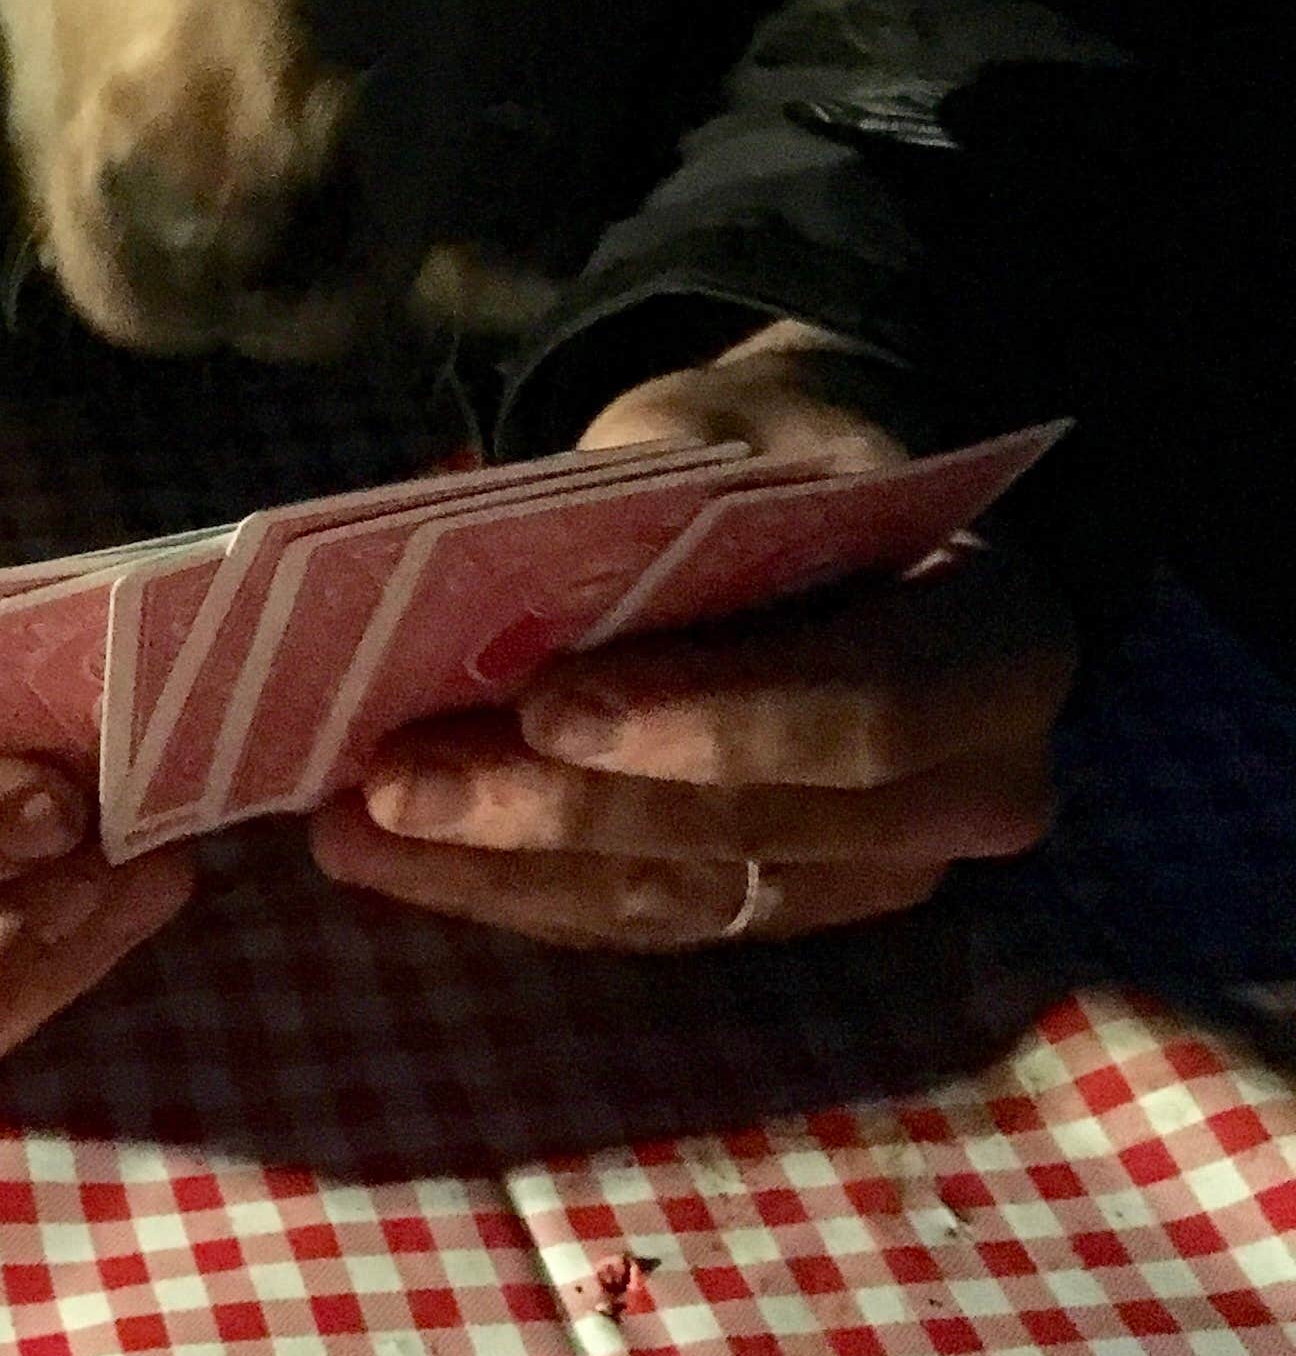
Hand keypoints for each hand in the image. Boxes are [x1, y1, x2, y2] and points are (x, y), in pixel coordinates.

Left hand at [308, 319, 1074, 949]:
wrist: (822, 498)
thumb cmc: (780, 450)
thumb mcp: (738, 434)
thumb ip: (649, 508)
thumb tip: (480, 582)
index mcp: (1001, 644)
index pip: (865, 708)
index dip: (707, 719)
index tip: (547, 702)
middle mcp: (968, 793)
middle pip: (752, 830)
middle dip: (560, 809)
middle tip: (397, 780)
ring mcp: (874, 875)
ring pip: (679, 898)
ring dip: (501, 866)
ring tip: (353, 824)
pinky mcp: (776, 914)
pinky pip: (637, 921)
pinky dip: (502, 889)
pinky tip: (378, 854)